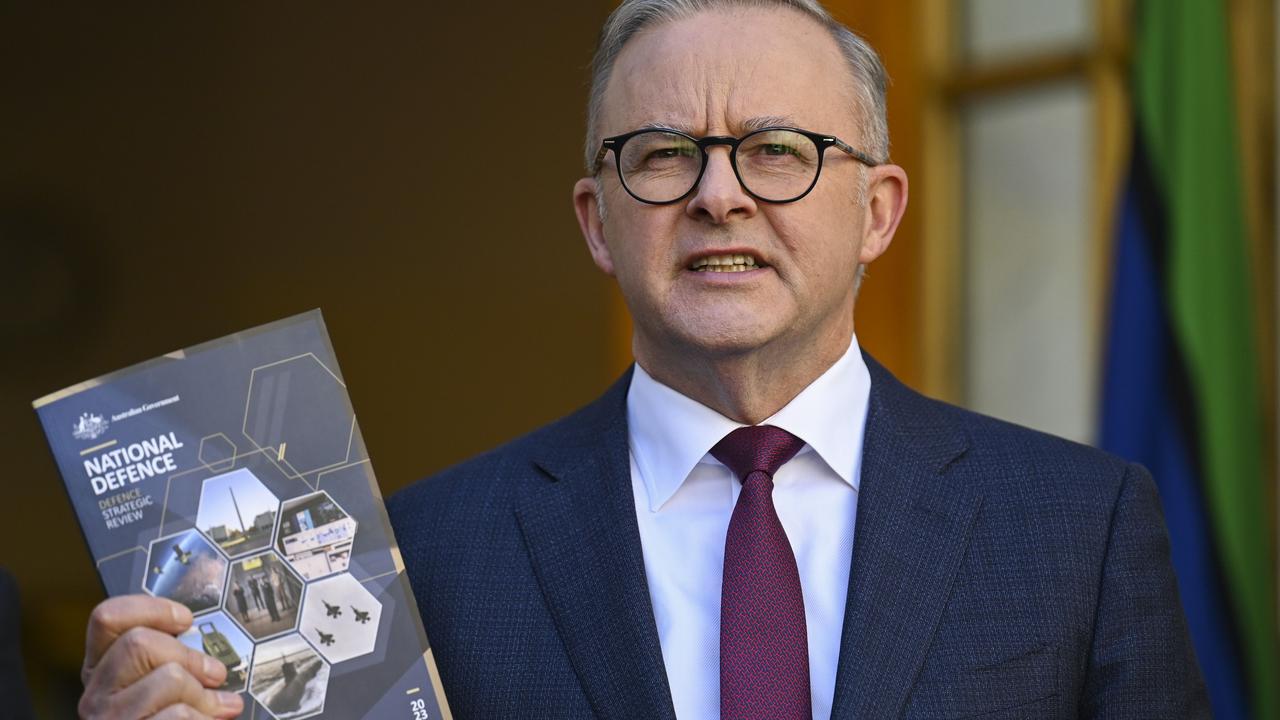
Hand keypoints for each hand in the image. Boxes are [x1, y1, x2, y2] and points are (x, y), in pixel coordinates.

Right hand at [79, 595, 243, 718]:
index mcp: (102, 672)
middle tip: (213, 674)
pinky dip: (202, 719)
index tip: (184, 619)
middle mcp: (96, 696)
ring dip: (203, 695)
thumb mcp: (159, 690)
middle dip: (189, 656)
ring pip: (166, 678)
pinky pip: (178, 716)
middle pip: (139, 643)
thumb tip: (205, 648)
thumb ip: (169, 663)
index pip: (108, 618)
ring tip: (215, 708)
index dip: (150, 609)